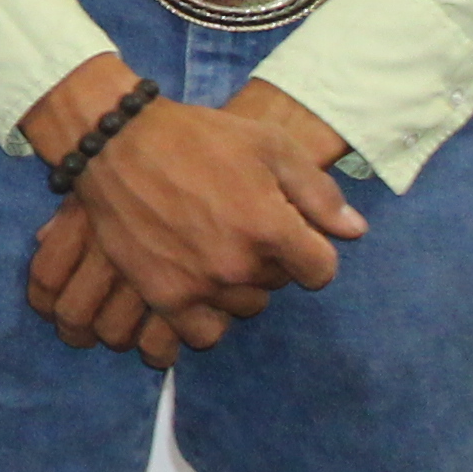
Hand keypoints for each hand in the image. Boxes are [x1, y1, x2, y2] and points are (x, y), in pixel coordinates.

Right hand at [20, 63, 362, 358]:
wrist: (118, 144)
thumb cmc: (200, 138)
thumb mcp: (270, 147)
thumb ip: (317, 192)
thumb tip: (354, 231)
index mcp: (270, 227)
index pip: (321, 271)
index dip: (313, 252)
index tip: (295, 236)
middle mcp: (238, 264)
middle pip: (279, 286)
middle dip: (273, 262)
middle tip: (245, 230)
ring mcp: (199, 285)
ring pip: (244, 309)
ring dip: (241, 287)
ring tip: (220, 252)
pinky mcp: (163, 296)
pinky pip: (203, 333)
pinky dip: (208, 317)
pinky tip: (201, 286)